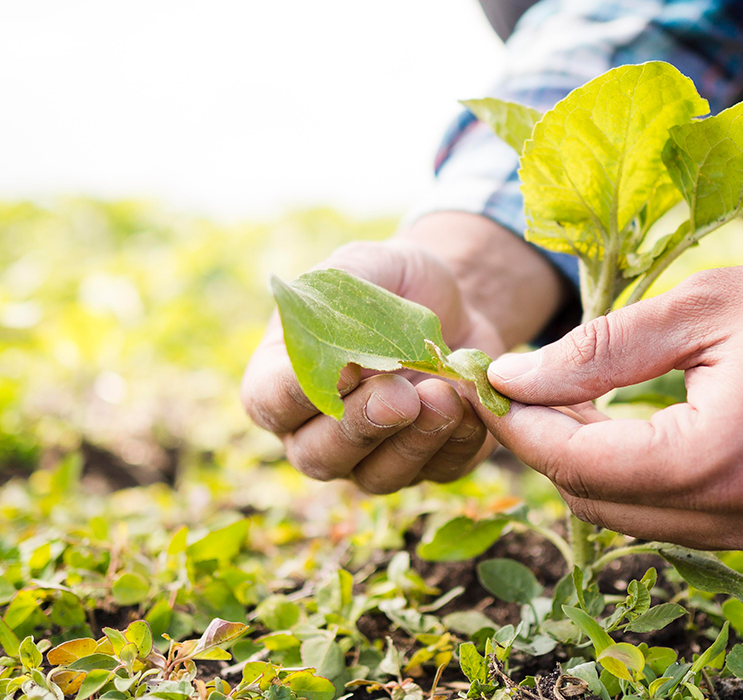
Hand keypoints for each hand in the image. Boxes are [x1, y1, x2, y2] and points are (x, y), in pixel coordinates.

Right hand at [242, 238, 502, 492]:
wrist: (454, 301)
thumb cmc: (391, 283)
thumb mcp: (361, 267)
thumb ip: (335, 299)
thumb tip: (339, 355)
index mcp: (283, 379)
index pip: (270, 403)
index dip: (299, 394)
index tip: (343, 367)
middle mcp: (318, 431)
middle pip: (319, 456)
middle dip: (361, 426)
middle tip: (400, 395)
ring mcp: (371, 456)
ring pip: (378, 476)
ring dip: (413, 442)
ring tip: (444, 396)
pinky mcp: (429, 464)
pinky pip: (438, 471)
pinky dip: (458, 442)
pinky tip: (471, 404)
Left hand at [482, 238, 742, 551]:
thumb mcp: (705, 307)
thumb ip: (601, 348)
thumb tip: (515, 376)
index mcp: (714, 459)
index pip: (576, 462)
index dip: (520, 422)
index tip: (487, 381)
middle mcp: (737, 518)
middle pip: (596, 503)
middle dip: (547, 446)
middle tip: (522, 387)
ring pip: (635, 519)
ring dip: (592, 466)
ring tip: (574, 399)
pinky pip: (681, 520)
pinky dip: (642, 480)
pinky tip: (635, 426)